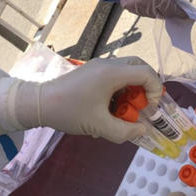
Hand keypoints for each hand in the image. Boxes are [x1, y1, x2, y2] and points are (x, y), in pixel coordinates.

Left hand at [22, 56, 162, 142]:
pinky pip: (115, 75)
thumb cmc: (69, 112)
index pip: (146, 73)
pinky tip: (110, 108)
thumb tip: (142, 130)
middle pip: (139, 67)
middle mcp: (108, 64)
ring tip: (125, 110)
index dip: (156, 90)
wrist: (39, 103)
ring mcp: (99, 66)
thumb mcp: (99, 126)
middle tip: (142, 106)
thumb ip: (125, 131)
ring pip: (127, 71)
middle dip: (146, 87)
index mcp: (112, 73)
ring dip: (132, 89)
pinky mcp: (91, 71)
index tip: (150, 108)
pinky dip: (120, 89)